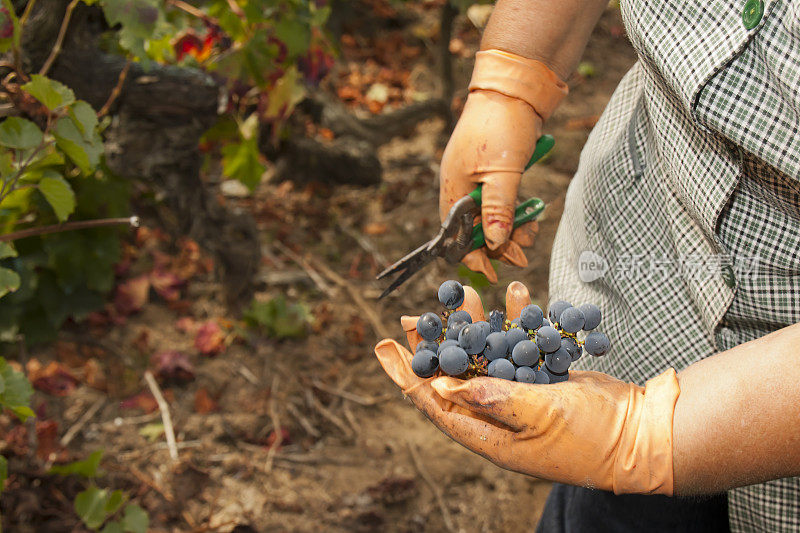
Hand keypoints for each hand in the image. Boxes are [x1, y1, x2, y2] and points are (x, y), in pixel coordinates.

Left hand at [374, 281, 679, 494]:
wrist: (643, 434)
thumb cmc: (591, 438)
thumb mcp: (539, 417)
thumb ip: (492, 399)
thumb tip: (441, 386)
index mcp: (487, 434)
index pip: (433, 401)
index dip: (407, 373)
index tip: (383, 345)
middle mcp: (498, 416)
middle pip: (455, 373)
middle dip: (437, 340)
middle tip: (420, 312)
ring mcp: (521, 397)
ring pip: (488, 354)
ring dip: (478, 324)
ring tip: (469, 293)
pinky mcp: (543, 381)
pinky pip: (520, 348)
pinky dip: (517, 323)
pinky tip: (517, 296)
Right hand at [439, 50, 566, 282]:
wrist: (515, 88)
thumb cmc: (502, 127)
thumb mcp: (502, 174)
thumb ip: (498, 211)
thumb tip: (496, 245)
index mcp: (453, 190)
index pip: (455, 237)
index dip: (473, 257)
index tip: (494, 273)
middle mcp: (461, 188)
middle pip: (476, 230)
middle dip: (500, 244)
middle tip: (523, 255)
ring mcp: (478, 179)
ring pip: (493, 216)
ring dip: (513, 228)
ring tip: (532, 231)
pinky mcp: (495, 171)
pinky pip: (503, 201)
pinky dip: (517, 211)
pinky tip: (532, 214)